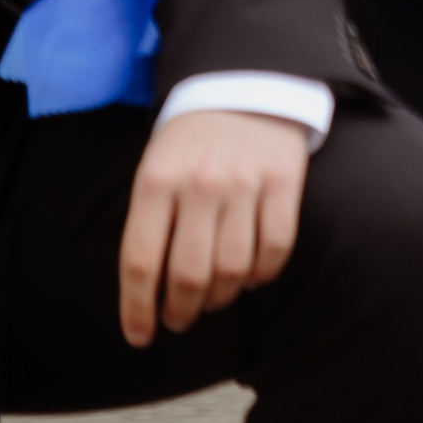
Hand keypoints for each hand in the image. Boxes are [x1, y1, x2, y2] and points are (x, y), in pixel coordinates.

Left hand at [118, 109, 308, 348]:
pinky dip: (262, 275)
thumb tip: (148, 293)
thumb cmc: (190, 144)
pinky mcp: (284, 182)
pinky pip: (275, 248)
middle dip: (181, 311)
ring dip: (221, 299)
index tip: (140, 336)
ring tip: (213, 301)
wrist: (244, 86)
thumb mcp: (155, 170)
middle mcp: (200, 184)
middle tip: (179, 320)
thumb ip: (150, 224)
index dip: (138, 309)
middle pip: (189, 274)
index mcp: (156, 181)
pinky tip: (250, 278)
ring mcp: (245, 183)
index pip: (141, 262)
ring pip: (233, 268)